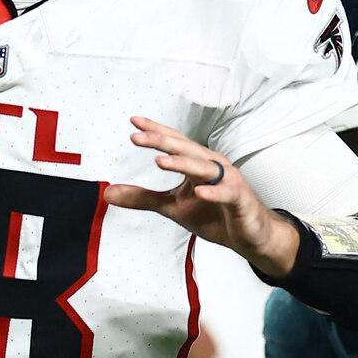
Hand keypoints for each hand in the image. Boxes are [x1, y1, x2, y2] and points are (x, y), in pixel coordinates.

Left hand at [106, 117, 296, 276]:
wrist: (249, 236)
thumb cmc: (214, 214)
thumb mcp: (172, 206)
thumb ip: (142, 198)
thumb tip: (108, 193)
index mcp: (197, 163)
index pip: (174, 142)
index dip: (155, 131)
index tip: (133, 122)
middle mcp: (213, 166)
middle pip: (185, 149)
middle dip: (161, 141)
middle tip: (137, 136)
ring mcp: (228, 181)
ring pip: (204, 167)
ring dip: (182, 163)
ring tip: (160, 160)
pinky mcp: (240, 200)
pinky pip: (226, 194)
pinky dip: (213, 192)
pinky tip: (199, 192)